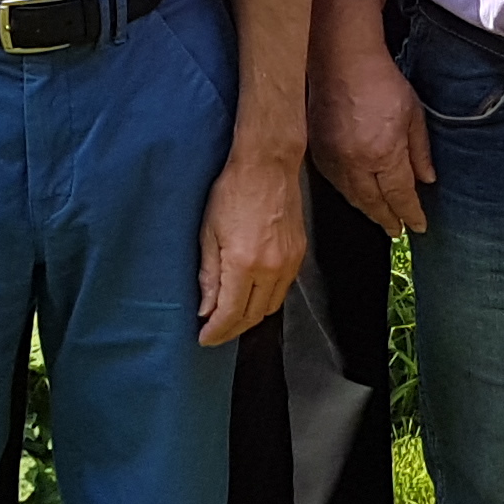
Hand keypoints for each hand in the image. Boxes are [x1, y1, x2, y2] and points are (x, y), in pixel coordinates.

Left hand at [197, 139, 306, 346]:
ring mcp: (289, 262)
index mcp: (244, 264)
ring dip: (250, 317)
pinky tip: (252, 296)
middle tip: (214, 332)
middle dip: (232, 329)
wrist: (268, 164)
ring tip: (230, 317)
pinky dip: (266, 300)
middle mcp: (271, 269)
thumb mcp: (208, 233)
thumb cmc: (233, 191)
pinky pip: (283, 290)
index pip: (230, 313)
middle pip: (253, 316)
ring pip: (271, 307)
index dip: (216, 331)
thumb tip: (206, 309)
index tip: (204, 338)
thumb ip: (209, 276)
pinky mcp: (299, 254)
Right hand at [309, 34, 433, 237]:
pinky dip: (350, 194)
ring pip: (352, 197)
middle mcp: (356, 163)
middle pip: (373, 204)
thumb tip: (426, 180)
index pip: (400, 195)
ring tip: (381, 218)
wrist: (341, 61)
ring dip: (368, 211)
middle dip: (388, 220)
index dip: (410, 214)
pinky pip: (336, 184)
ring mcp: (333, 160)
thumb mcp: (413, 114)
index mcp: (383, 154)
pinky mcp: (318, 152)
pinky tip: (358, 196)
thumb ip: (420, 151)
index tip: (418, 226)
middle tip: (398, 231)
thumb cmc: (380, 81)